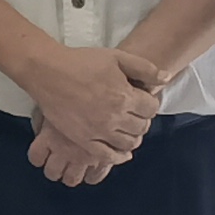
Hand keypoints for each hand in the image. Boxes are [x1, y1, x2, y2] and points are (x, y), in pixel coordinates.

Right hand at [23, 47, 160, 185]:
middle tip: (134, 115)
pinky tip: (121, 154)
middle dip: (142, 120)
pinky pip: (107, 156)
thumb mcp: (116, 57)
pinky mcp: (84, 140)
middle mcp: (115, 116)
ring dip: (132, 138)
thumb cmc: (82, 62)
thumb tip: (166, 79)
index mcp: (125, 96)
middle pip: (141, 127)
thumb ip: (144, 68)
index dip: (149, 104)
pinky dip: (118, 157)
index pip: (151, 108)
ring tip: (127, 130)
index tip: (142, 101)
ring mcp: (99, 131)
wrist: (48, 73)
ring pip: (128, 143)